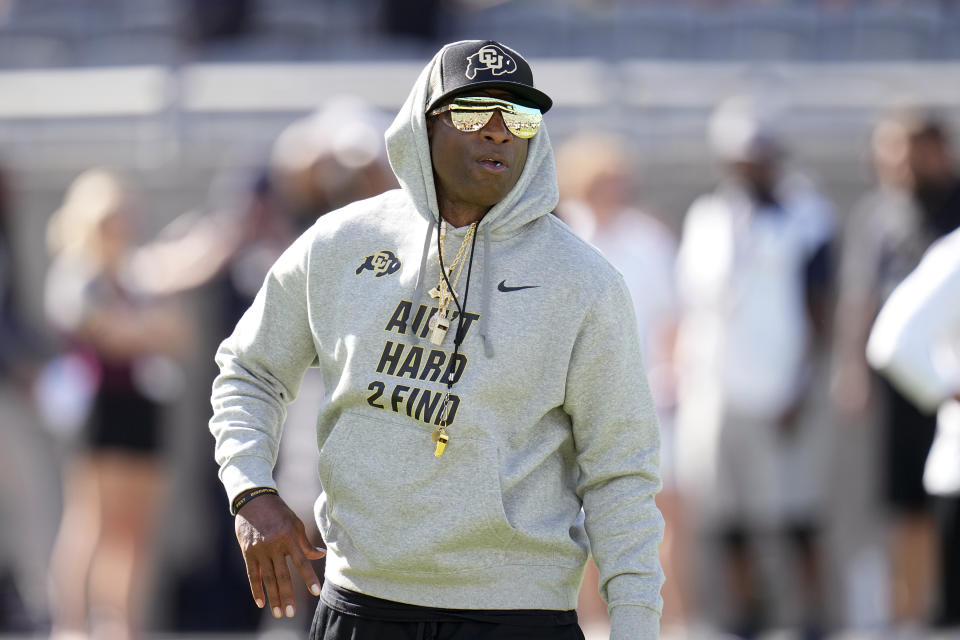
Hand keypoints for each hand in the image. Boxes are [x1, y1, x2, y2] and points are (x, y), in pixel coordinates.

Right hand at [234, 494, 325, 617]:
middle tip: (291, 613)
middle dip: (287, 595)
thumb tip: (321, 556)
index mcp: (290, 537)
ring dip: (273, 597)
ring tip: (278, 613)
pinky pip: (253, 574)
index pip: (302, 561)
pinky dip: (256, 589)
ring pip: (267, 578)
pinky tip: (261, 602)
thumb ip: (306, 543)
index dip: (309, 577)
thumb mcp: (295, 523)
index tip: (316, 592)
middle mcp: (275, 545)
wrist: (254, 500)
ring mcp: (260, 550)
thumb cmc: (279, 512)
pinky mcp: (248, 552)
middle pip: (282, 575)